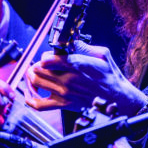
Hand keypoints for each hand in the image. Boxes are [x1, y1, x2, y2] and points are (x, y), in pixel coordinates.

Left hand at [26, 41, 147, 114]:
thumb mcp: (102, 54)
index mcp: (76, 65)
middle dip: (37, 64)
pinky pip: (39, 105)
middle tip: (42, 64)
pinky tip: (31, 93)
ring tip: (35, 74)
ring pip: (35, 83)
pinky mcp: (64, 104)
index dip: (46, 55)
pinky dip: (30, 99)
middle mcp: (68, 80)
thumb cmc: (110, 76)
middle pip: (38, 69)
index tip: (50, 56)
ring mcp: (64, 93)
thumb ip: (84, 46)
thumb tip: (70, 42)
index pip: (48, 59)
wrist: (117, 98)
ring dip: (31, 77)